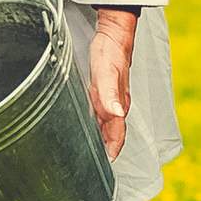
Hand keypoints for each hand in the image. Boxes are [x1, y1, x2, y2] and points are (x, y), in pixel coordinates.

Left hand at [88, 8, 137, 160]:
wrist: (114, 34)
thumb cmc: (111, 53)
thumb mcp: (108, 73)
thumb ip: (110, 94)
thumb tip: (117, 114)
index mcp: (117, 104)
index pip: (117, 134)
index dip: (112, 150)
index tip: (104, 166)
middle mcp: (114, 105)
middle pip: (110, 133)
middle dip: (104, 150)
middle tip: (89, 166)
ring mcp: (108, 98)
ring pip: (104, 125)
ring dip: (98, 140)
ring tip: (85, 154)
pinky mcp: (101, 91)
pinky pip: (97, 114)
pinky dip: (92, 125)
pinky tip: (83, 128)